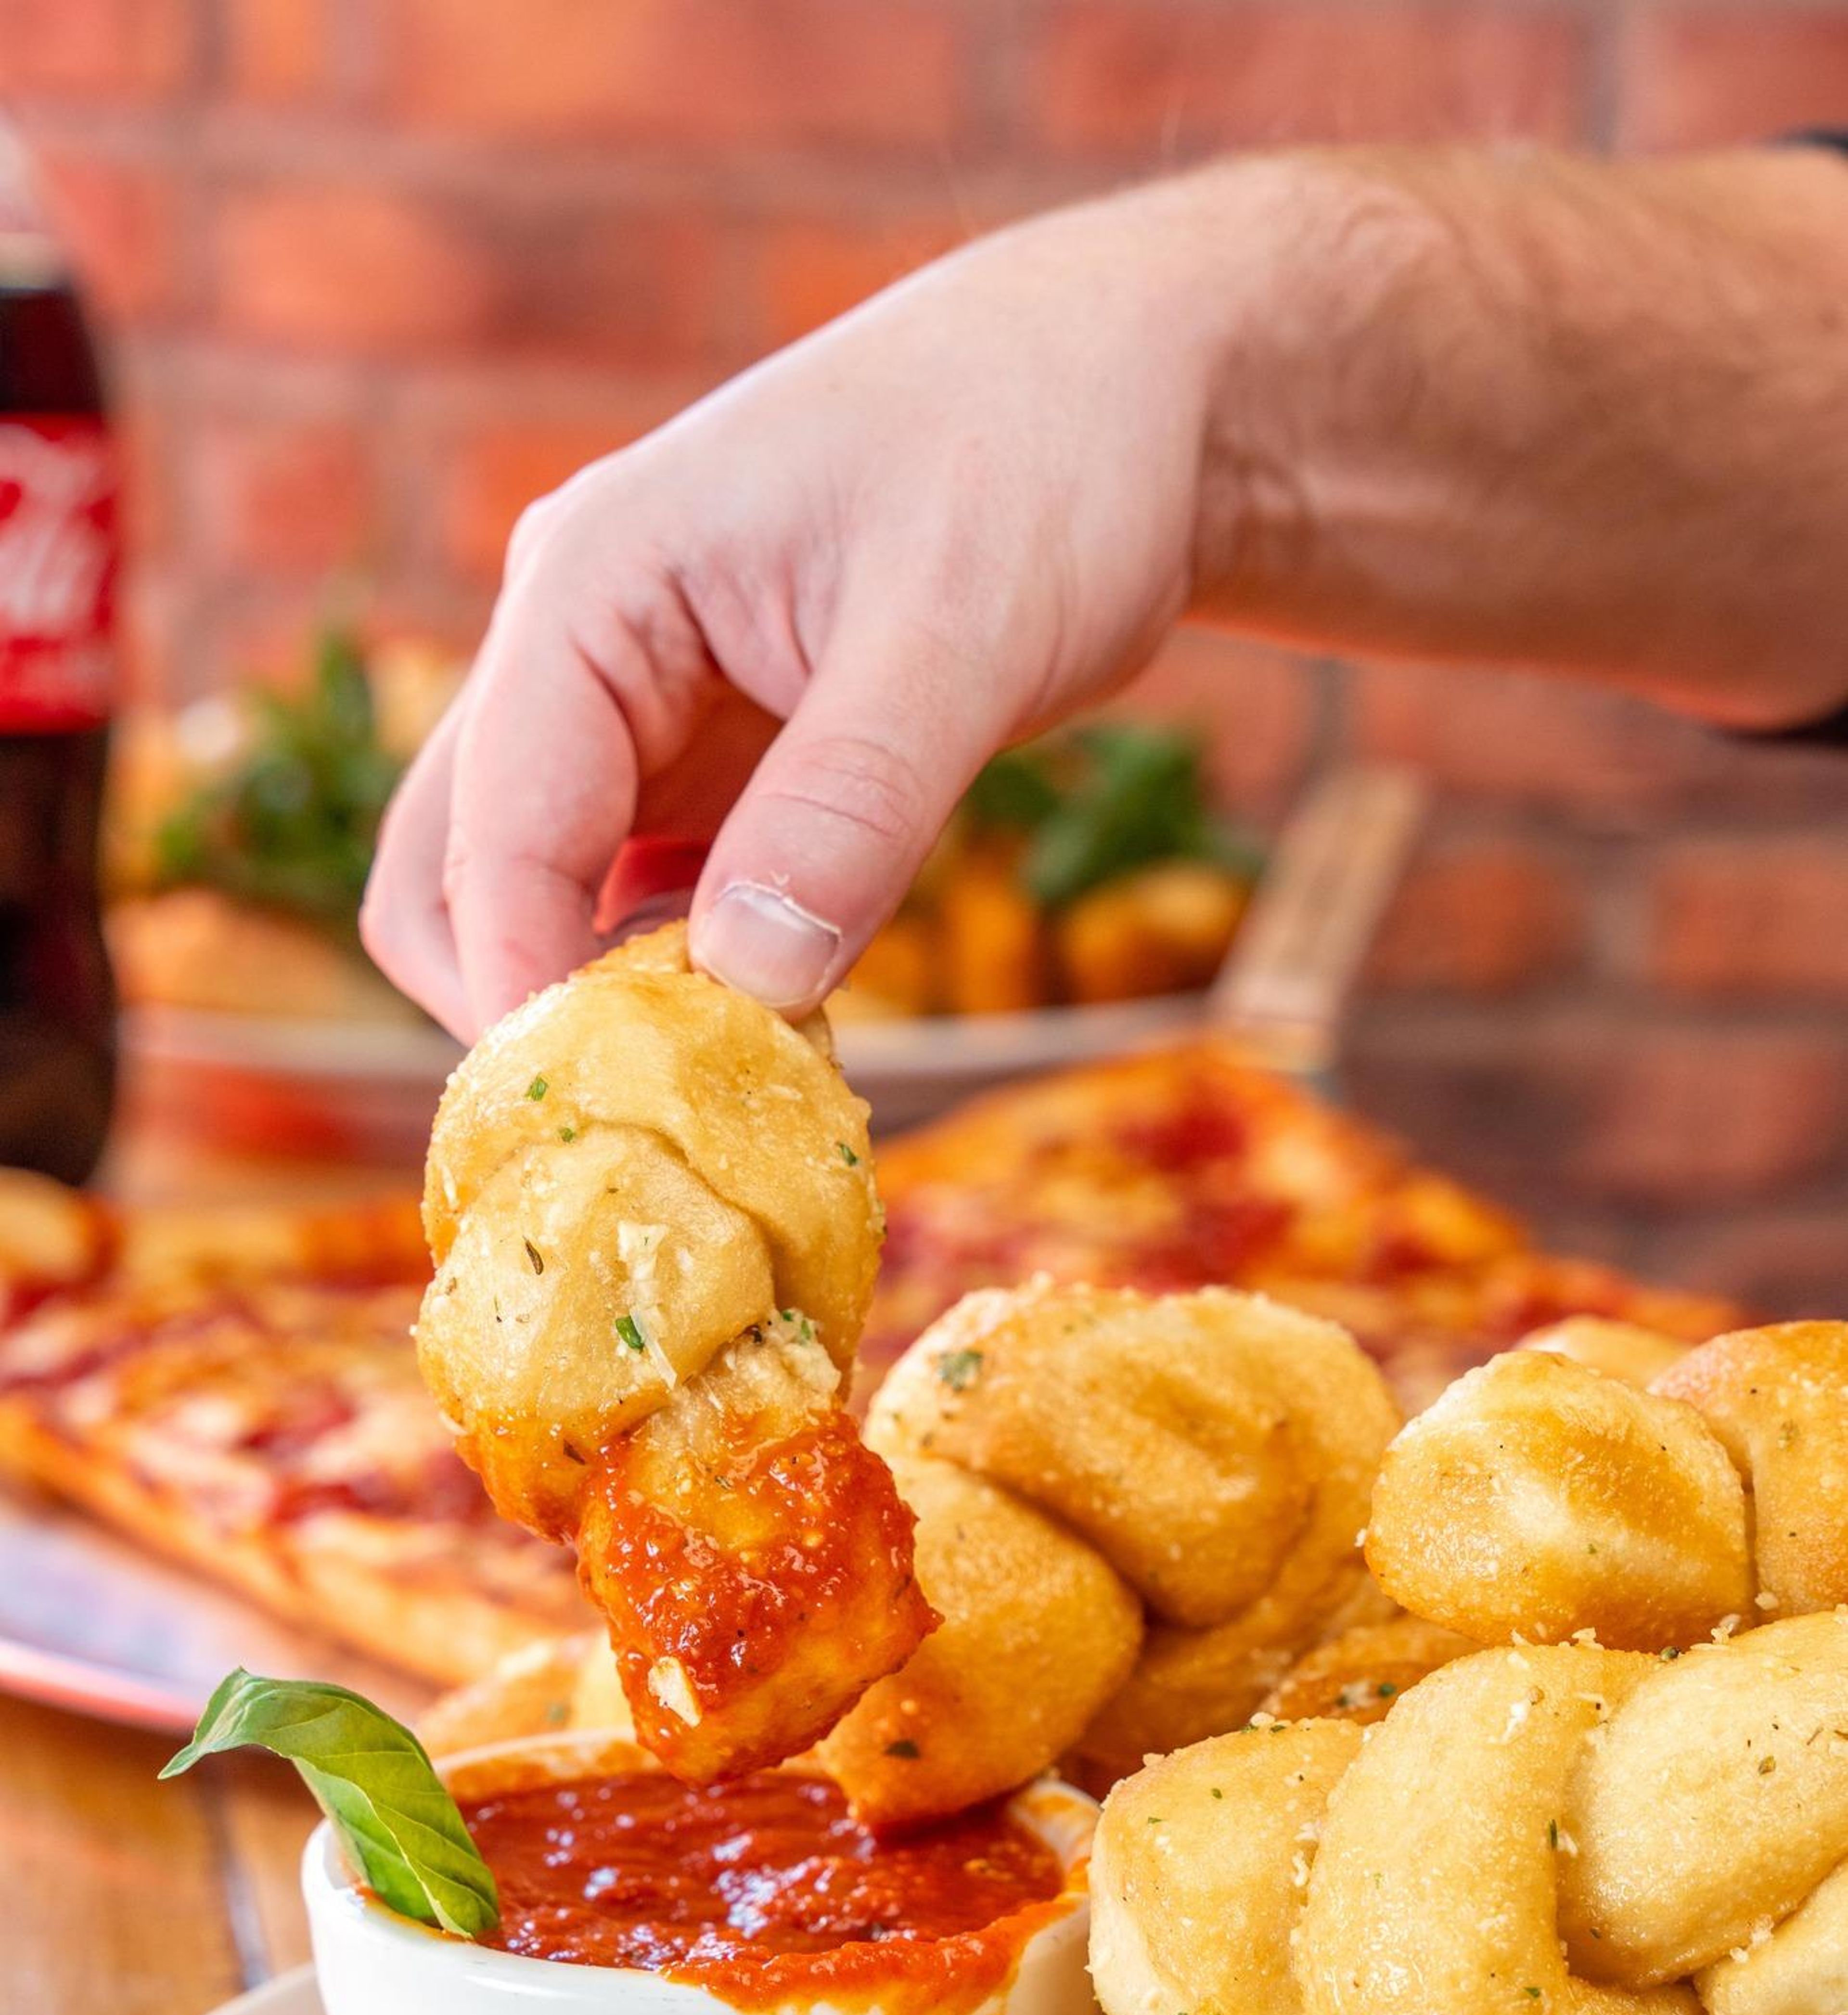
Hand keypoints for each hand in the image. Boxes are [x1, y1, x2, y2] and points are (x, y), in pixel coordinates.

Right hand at [361, 180, 1229, 1033]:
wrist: (1123, 391)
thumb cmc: (1043, 456)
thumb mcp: (959, 629)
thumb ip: (850, 806)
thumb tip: (745, 982)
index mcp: (589, 581)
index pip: (491, 826)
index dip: (523, 984)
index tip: (603, 1115)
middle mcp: (576, 646)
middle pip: (450, 872)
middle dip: (518, 1004)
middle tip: (644, 1123)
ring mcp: (633, 709)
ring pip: (539, 899)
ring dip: (602, 1003)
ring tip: (728, 1089)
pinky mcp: (705, 766)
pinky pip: (643, 901)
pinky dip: (680, 980)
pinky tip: (777, 1031)